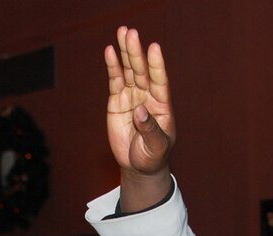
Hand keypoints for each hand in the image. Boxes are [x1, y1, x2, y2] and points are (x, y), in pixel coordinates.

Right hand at [104, 26, 175, 209]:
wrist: (139, 166)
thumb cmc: (153, 156)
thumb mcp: (156, 147)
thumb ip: (149, 129)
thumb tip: (139, 111)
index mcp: (162, 105)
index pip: (160, 81)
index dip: (157, 65)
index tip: (154, 48)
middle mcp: (148, 97)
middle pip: (142, 71)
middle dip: (136, 52)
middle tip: (131, 33)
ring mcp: (132, 97)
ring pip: (129, 71)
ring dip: (126, 52)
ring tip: (123, 32)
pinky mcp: (117, 102)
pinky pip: (115, 80)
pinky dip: (113, 66)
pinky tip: (110, 51)